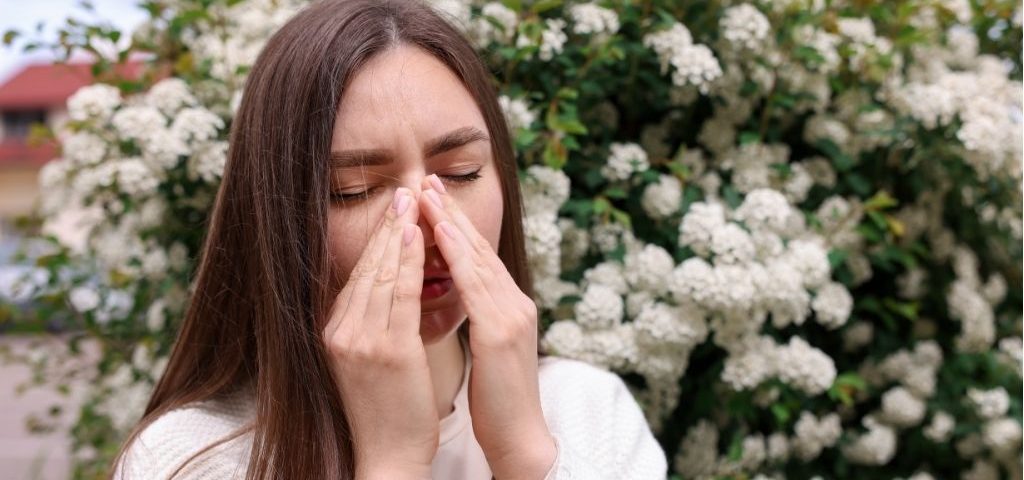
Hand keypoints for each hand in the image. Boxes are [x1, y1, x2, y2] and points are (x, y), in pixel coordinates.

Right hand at [322, 187, 437, 478]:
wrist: (387, 456)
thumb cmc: (387, 411)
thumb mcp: (369, 362)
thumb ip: (371, 326)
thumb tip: (385, 293)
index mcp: (335, 333)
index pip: (356, 275)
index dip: (376, 240)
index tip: (394, 210)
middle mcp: (340, 331)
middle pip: (365, 267)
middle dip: (386, 226)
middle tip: (404, 190)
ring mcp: (359, 340)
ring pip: (380, 273)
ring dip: (398, 232)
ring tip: (412, 200)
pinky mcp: (384, 350)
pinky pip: (398, 293)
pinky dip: (407, 260)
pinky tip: (418, 235)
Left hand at [417, 174, 556, 479]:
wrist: (520, 437)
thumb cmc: (497, 399)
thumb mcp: (486, 348)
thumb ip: (476, 315)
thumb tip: (452, 293)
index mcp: (508, 306)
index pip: (478, 256)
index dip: (455, 225)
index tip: (431, 198)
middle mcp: (514, 302)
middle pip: (480, 247)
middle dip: (451, 212)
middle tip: (426, 179)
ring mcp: (511, 315)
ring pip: (478, 258)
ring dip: (451, 223)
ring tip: (428, 195)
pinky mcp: (501, 332)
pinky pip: (477, 285)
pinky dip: (459, 257)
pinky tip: (442, 236)